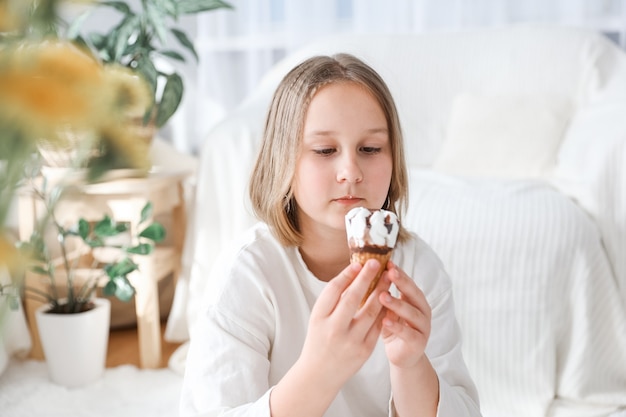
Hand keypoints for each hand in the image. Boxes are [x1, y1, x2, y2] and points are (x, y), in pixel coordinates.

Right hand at [298, 259, 391, 385]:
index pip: (333, 291)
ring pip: (370, 312)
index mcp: (319, 318)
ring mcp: (350, 341)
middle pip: (352, 298)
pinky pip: (377, 326)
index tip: (357, 263)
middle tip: (375, 263)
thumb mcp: (318, 318)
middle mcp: (333, 329)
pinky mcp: (364, 351)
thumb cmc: (319, 339)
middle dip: (365, 279)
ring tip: (387, 278)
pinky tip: (389, 299)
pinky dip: (383, 311)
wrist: (319, 374)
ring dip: (380, 292)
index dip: (346, 275)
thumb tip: (353, 274)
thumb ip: (333, 300)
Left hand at [379, 262, 431, 368]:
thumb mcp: (387, 309)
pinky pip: (408, 333)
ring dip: (397, 304)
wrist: (402, 356)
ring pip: (412, 313)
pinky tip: (385, 321)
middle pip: (414, 294)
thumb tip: (367, 272)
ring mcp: (423, 327)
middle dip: (402, 282)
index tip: (387, 262)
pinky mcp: (419, 343)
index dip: (399, 273)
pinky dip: (397, 327)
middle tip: (389, 273)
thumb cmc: (392, 328)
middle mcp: (422, 311)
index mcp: (415, 299)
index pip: (407, 282)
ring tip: (382, 296)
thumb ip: (383, 294)